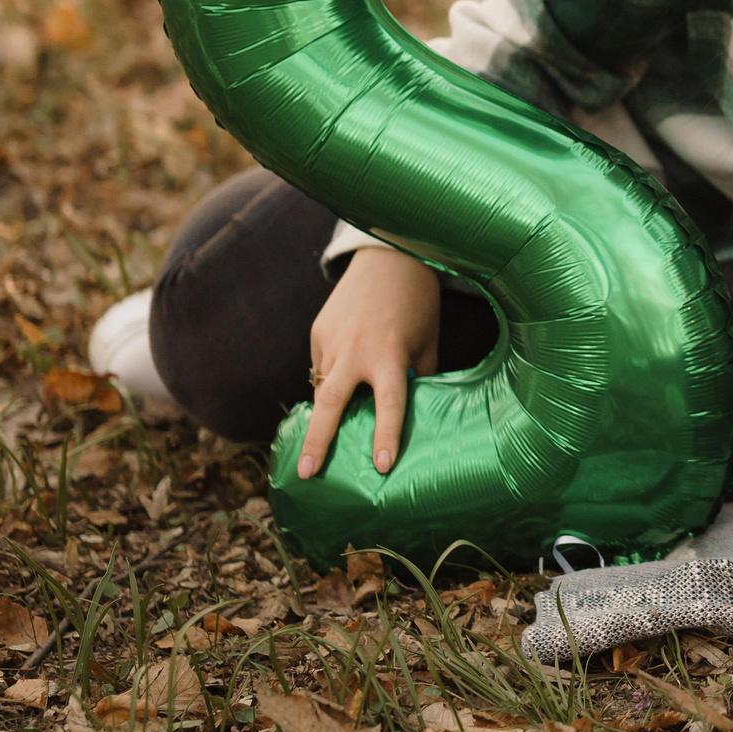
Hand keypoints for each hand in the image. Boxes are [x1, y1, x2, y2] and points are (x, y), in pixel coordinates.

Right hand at [302, 246, 439, 478]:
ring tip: (323, 439)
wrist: (389, 258)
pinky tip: (342, 380)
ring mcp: (330, 340)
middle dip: (317, 441)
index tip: (381, 467)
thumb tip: (410, 415)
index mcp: (390, 353)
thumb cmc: (417, 306)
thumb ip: (417, 378)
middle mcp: (355, 349)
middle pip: (330, 403)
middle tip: (306, 473)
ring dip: (327, 411)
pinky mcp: (317, 332)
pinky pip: (321, 368)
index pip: (389, 402)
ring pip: (323, 387)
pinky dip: (330, 380)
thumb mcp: (426, 343)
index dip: (386, 435)